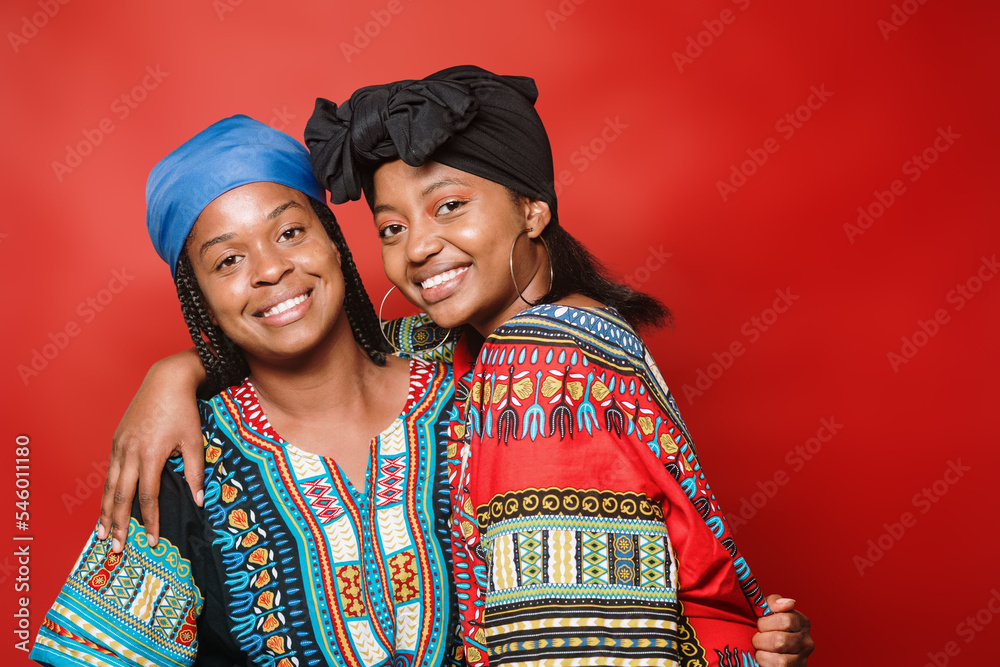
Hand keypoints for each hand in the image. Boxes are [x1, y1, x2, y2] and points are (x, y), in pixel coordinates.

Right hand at [98, 349, 206, 551]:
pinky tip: (107, 505)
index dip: (150, 521)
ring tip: (103, 534)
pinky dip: (107, 492)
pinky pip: (109, 472)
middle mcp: (129, 453)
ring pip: (109, 486)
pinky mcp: (116, 440)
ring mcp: (120, 446)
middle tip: (116, 548)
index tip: (153, 540)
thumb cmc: (184, 411)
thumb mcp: (195, 441)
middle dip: (118, 525)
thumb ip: (195, 473)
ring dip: (105, 512)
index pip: (148, 497)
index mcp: (150, 455)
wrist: (166, 380)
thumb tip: (198, 501)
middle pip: (121, 497)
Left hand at [753, 594, 813, 665]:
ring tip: (759, 648)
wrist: (768, 649)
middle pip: (780, 640)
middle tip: (757, 638)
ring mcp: (803, 659)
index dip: (766, 623)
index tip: (760, 624)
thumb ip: (774, 602)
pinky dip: (764, 662)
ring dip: (762, 652)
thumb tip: (788, 602)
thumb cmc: (767, 627)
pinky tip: (763, 657)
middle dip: (761, 639)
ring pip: (779, 658)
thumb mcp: (768, 611)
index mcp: (802, 622)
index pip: (786, 620)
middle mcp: (807, 641)